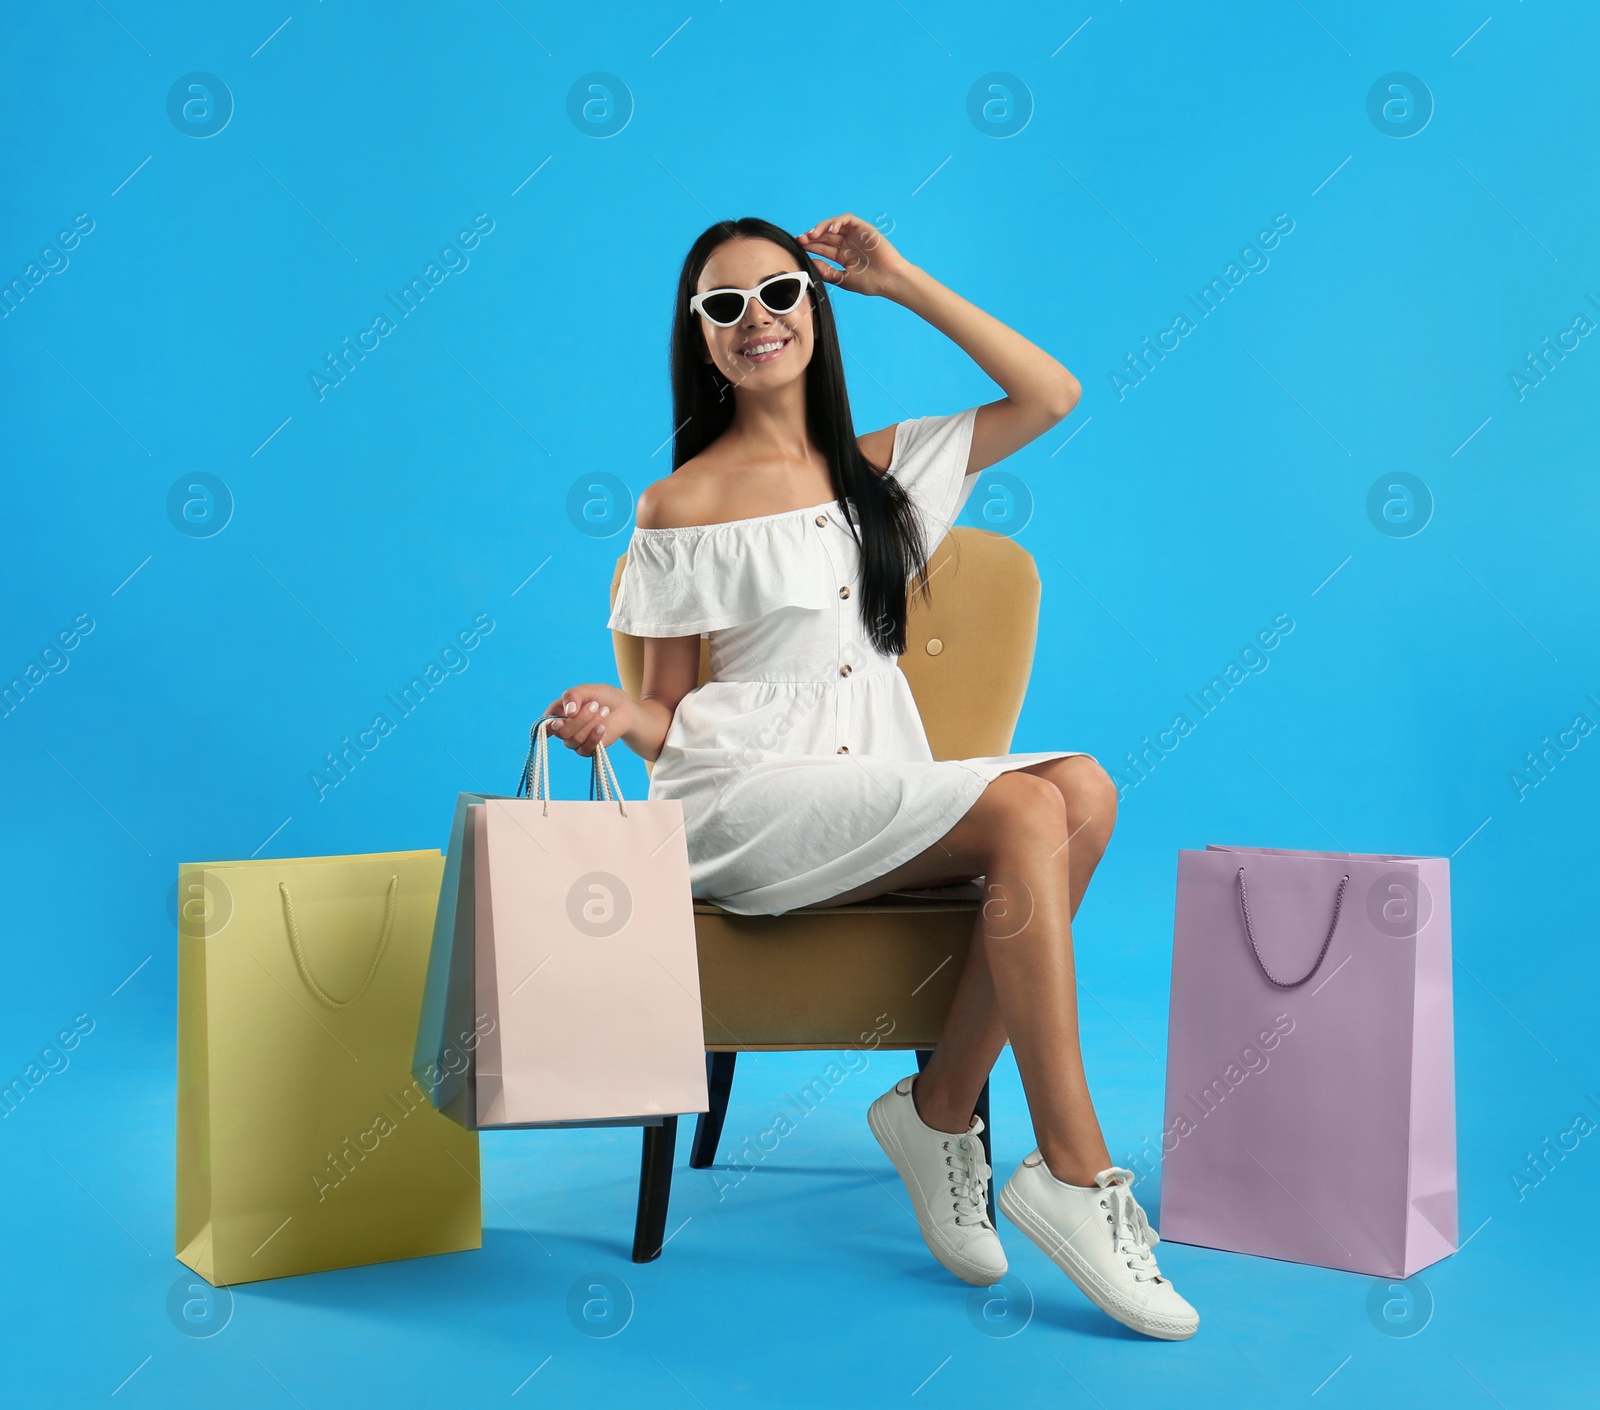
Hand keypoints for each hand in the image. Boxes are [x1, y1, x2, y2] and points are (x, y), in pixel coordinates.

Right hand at [541, 684, 633, 757]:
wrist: (622, 708)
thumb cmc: (602, 697)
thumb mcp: (586, 690)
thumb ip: (573, 696)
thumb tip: (569, 713)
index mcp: (557, 714)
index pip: (545, 725)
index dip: (549, 726)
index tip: (558, 722)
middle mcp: (563, 729)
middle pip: (562, 732)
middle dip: (580, 718)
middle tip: (595, 705)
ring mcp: (574, 740)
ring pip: (575, 739)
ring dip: (591, 723)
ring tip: (603, 710)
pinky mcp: (587, 749)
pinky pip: (585, 749)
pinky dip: (594, 737)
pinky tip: (602, 727)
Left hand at [796, 213, 917, 300]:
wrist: (889, 280)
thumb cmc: (870, 283)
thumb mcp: (843, 279)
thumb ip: (827, 271)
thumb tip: (811, 262)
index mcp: (843, 256)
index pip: (823, 247)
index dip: (810, 246)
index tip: (798, 247)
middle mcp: (848, 243)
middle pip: (825, 235)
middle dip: (812, 236)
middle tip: (800, 239)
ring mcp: (855, 235)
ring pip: (834, 225)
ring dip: (821, 227)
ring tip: (812, 235)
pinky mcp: (863, 228)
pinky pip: (847, 219)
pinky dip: (837, 222)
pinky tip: (829, 231)